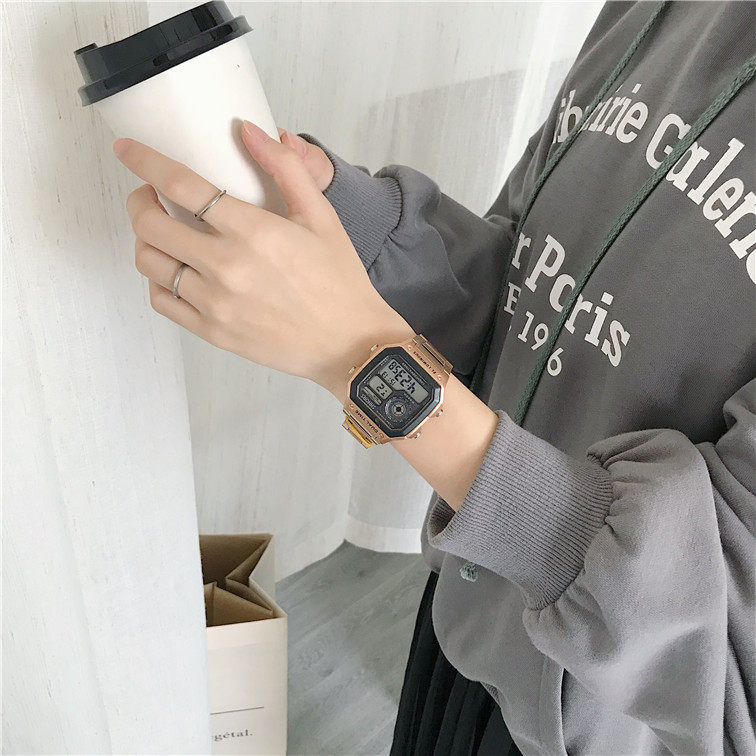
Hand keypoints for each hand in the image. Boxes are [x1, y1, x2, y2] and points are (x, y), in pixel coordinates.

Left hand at [113, 120, 412, 401]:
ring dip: (144, 239)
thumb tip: (251, 130)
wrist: (348, 343)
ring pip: (149, 263)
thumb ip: (286, 168)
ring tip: (161, 231)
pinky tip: (173, 269)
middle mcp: (227, 267)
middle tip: (149, 194)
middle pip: (150, 224)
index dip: (145, 161)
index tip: (126, 149)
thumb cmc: (338, 281)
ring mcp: (215, 303)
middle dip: (139, 199)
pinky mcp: (212, 332)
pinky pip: (162, 301)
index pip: (181, 185)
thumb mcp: (321, 216)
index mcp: (254, 232)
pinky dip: (156, 279)